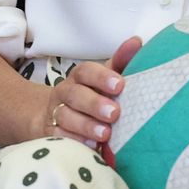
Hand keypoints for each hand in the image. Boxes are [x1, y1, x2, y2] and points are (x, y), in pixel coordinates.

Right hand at [41, 36, 142, 153]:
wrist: (58, 119)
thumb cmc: (93, 97)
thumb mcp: (106, 79)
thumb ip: (121, 62)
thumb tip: (136, 42)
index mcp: (80, 78)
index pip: (86, 71)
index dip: (102, 77)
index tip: (120, 85)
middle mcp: (65, 93)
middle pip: (74, 94)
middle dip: (94, 103)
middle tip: (114, 113)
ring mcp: (57, 113)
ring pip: (65, 116)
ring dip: (86, 125)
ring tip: (105, 134)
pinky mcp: (52, 134)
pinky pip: (59, 137)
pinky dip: (74, 141)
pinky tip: (91, 146)